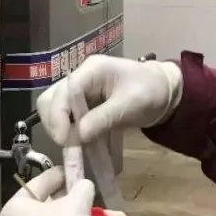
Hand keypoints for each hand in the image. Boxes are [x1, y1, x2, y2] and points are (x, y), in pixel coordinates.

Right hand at [36, 55, 183, 144]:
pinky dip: (67, 130)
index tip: (64, 140)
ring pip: (54, 108)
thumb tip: (78, 135)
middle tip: (66, 144)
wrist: (164, 91)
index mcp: (91, 70)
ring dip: (58, 127)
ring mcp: (80, 91)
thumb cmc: (150, 91)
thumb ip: (104, 118)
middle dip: (54, 122)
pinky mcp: (82, 104)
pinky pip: (66, 117)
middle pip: (51, 98)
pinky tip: (76, 143)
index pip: (63, 91)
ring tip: (71, 145)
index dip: (58, 115)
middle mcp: (80, 78)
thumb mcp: (130, 104)